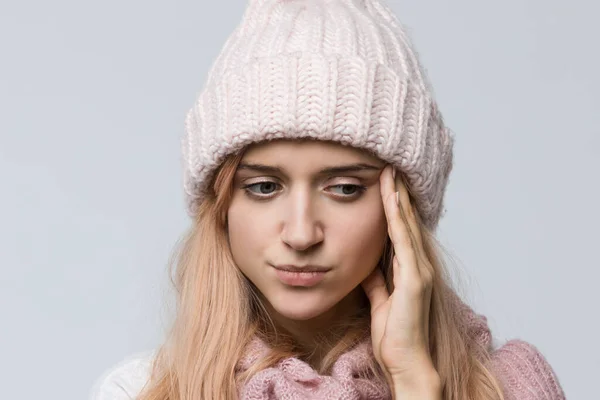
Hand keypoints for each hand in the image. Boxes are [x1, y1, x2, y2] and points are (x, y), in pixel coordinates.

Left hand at [361, 165, 440, 394]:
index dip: (394, 206)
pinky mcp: (415, 280)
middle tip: (390, 167)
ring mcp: (419, 271)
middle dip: (398, 194)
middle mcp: (419, 265)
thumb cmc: (395, 334)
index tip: (385, 183)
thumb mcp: (380, 300)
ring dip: (398, 199)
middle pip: (406, 222)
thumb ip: (376, 281)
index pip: (400, 230)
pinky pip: (403, 243)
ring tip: (390, 174)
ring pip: (406, 226)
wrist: (406, 361)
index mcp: (409, 269)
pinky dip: (398, 220)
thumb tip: (366, 265)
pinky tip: (392, 201)